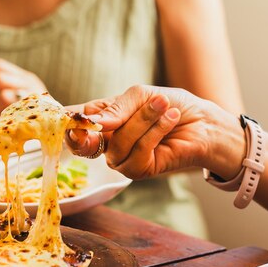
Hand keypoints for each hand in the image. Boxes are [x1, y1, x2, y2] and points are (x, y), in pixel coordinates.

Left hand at [0, 59, 46, 118]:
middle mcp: (29, 81)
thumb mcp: (7, 105)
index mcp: (23, 77)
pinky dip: (4, 114)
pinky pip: (10, 106)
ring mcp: (33, 92)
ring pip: (5, 91)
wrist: (58, 130)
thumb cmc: (31, 119)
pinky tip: (6, 122)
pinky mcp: (35, 105)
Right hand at [65, 85, 245, 180]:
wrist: (202, 122)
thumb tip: (93, 122)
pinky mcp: (137, 170)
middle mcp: (105, 142)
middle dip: (96, 127)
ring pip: (117, 143)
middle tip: (105, 118)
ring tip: (162, 104)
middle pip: (86, 139)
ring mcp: (120, 158)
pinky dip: (154, 132)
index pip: (72, 126)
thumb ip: (115, 108)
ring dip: (142, 120)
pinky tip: (169, 118)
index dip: (65, 124)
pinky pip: (137, 152)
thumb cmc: (169, 104)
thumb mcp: (139, 95)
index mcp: (100, 120)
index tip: (67, 116)